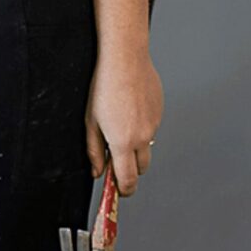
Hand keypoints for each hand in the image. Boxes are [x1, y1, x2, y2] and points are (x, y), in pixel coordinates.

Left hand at [85, 49, 163, 197]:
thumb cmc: (104, 87)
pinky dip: (142, 128)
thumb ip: (94, 151)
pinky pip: (152, 129)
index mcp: (123, 143)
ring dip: (135, 147)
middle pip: (141, 169)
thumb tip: (98, 171)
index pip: (128, 180)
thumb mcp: (90, 122)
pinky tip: (130, 110)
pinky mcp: (160, 113)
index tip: (118, 190)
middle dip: (129, 169)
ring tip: (120, 125)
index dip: (123, 190)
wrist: (126, 60)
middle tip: (116, 161)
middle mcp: (143, 138)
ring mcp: (154, 125)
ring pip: (147, 147)